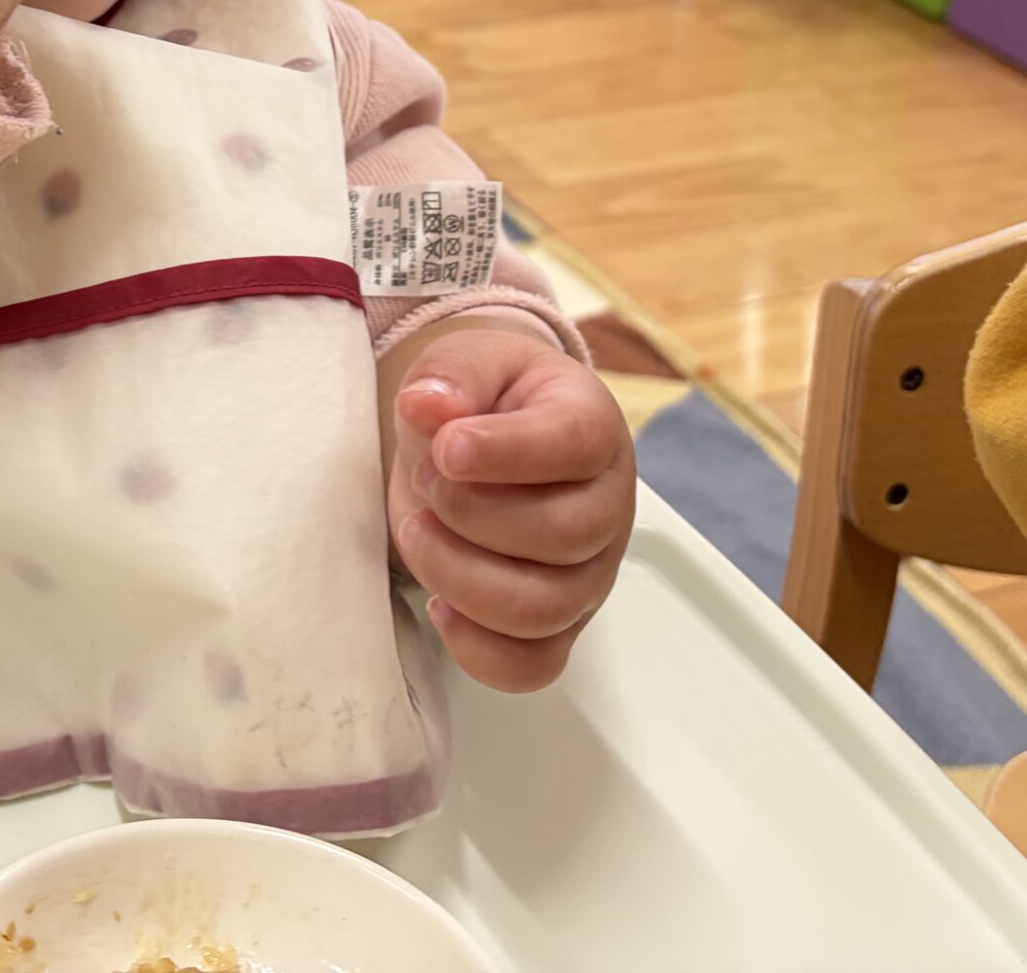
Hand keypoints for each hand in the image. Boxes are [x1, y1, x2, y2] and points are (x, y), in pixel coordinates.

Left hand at [385, 315, 635, 691]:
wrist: (482, 438)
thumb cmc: (485, 401)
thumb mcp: (467, 361)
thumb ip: (451, 374)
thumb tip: (428, 406)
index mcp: (594, 427)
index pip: (575, 447)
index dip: (506, 453)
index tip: (446, 448)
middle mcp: (607, 507)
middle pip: (561, 536)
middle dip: (471, 514)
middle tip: (427, 481)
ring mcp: (588, 575)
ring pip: (541, 609)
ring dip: (459, 576)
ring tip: (419, 531)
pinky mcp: (559, 626)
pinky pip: (530, 666)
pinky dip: (475, 646)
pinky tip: (438, 601)